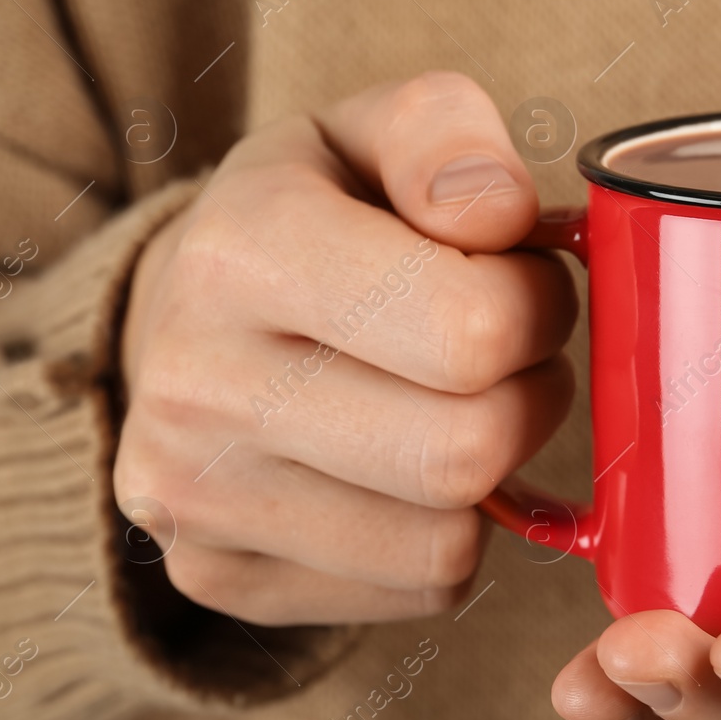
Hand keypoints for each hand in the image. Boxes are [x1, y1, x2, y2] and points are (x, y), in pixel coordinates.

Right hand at [116, 72, 576, 624]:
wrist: (182, 314)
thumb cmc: (314, 217)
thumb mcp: (374, 131)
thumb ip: (449, 141)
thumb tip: (504, 220)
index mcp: (243, 250)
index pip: (471, 332)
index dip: (538, 307)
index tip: (521, 283)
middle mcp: (196, 384)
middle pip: (466, 451)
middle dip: (528, 397)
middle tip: (508, 354)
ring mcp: (194, 497)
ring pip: (447, 540)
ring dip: (493, 473)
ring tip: (457, 402)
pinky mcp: (218, 574)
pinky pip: (417, 589)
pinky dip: (445, 534)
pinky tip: (407, 468)